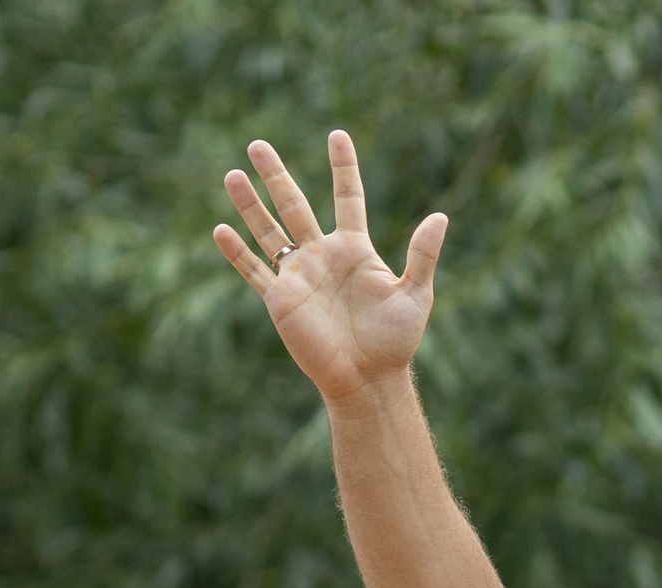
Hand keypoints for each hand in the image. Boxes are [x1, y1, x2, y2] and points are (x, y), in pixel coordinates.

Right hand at [212, 131, 445, 402]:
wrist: (369, 378)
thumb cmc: (395, 341)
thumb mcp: (415, 294)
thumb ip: (423, 255)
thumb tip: (440, 217)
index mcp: (355, 250)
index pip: (348, 198)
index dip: (343, 168)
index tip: (337, 135)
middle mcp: (323, 256)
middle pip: (294, 205)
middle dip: (276, 175)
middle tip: (257, 144)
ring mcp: (299, 275)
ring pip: (268, 231)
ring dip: (250, 204)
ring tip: (232, 174)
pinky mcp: (281, 299)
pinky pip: (254, 270)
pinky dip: (237, 253)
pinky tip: (220, 229)